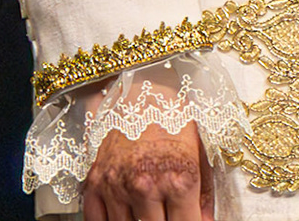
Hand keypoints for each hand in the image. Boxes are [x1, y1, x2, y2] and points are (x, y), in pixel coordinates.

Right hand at [82, 120, 212, 220]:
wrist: (142, 91)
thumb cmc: (175, 119)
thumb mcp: (201, 154)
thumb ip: (203, 195)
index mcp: (178, 180)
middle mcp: (146, 187)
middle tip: (168, 213)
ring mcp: (117, 187)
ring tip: (150, 210)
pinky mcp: (94, 184)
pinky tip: (125, 215)